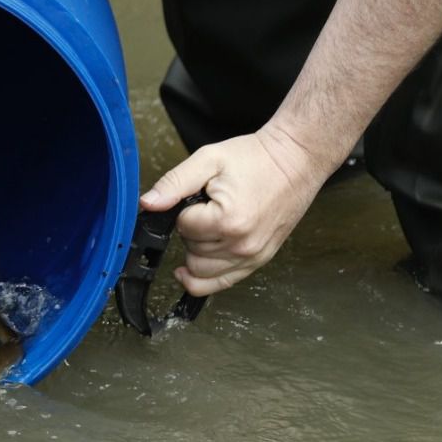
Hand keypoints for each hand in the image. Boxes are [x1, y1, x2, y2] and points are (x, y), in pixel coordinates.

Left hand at [139, 124, 330, 296]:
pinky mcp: (259, 260)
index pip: (183, 227)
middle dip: (190, 232)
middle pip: (191, 252)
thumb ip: (174, 183)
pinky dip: (204, 279)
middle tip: (204, 209)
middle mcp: (242, 245)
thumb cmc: (256, 158)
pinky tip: (190, 270)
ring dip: (197, 252)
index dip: (183, 212)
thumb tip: (148, 204)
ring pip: (202, 272)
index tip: (198, 198)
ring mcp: (253, 257)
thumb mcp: (208, 160)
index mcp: (228, 220)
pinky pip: (222, 283)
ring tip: (209, 227)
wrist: (294, 161)